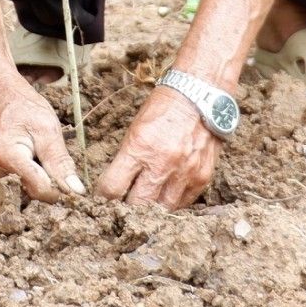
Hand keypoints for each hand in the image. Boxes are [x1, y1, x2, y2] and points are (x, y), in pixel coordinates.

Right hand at [0, 76, 86, 201]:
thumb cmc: (23, 106)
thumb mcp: (48, 128)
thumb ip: (60, 162)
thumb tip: (76, 191)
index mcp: (4, 154)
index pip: (39, 188)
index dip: (60, 188)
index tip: (73, 184)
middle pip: (32, 190)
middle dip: (48, 178)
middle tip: (51, 154)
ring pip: (26, 186)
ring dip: (39, 174)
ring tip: (36, 150)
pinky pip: (18, 181)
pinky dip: (29, 171)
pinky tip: (28, 153)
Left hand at [96, 86, 218, 208]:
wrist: (199, 96)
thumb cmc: (163, 110)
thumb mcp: (136, 130)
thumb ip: (128, 159)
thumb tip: (117, 186)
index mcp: (139, 148)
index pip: (112, 187)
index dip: (104, 197)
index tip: (103, 198)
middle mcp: (162, 164)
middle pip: (137, 206)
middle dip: (127, 208)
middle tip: (124, 206)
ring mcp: (184, 173)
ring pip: (162, 210)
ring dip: (152, 209)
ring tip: (146, 204)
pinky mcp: (202, 178)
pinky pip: (183, 203)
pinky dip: (172, 202)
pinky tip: (166, 195)